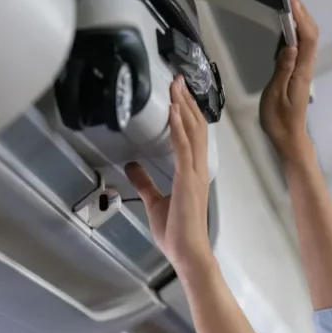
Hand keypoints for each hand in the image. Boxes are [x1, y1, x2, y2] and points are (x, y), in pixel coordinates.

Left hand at [126, 76, 213, 270]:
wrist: (187, 253)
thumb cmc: (176, 232)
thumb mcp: (155, 201)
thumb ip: (145, 182)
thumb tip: (132, 166)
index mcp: (193, 173)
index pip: (193, 136)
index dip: (187, 113)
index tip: (180, 94)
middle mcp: (199, 169)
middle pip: (195, 127)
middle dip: (187, 102)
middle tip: (178, 79)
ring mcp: (195, 174)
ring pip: (191, 132)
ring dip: (183, 108)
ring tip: (175, 87)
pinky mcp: (187, 181)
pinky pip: (184, 148)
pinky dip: (178, 128)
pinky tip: (173, 112)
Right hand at [260, 0, 318, 159]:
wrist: (289, 138)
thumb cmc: (279, 120)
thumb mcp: (276, 94)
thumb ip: (283, 69)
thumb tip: (290, 45)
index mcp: (302, 71)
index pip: (307, 38)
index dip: (302, 16)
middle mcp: (307, 68)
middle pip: (311, 34)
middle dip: (302, 13)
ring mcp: (304, 70)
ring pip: (308, 40)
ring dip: (301, 20)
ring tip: (288, 6)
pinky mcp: (299, 74)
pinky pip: (302, 48)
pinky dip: (297, 33)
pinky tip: (287, 29)